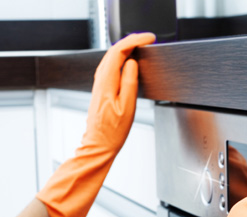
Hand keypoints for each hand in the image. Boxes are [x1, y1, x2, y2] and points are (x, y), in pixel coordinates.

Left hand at [36, 32, 155, 216]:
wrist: (98, 147)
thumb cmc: (112, 133)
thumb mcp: (127, 107)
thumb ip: (129, 82)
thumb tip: (132, 63)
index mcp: (106, 82)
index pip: (119, 51)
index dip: (135, 40)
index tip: (149, 38)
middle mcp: (100, 81)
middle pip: (114, 51)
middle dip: (131, 41)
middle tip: (148, 39)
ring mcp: (99, 84)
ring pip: (111, 58)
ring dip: (126, 49)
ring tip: (141, 46)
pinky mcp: (101, 90)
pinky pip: (111, 66)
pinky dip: (121, 59)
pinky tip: (128, 62)